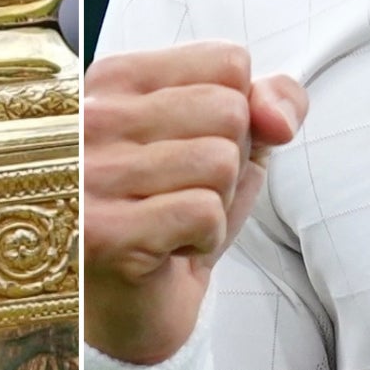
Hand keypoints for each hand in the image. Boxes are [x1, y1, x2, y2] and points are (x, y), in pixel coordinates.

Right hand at [82, 45, 307, 366]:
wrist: (129, 307)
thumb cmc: (174, 212)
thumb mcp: (232, 143)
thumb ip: (268, 104)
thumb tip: (281, 116)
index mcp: (115, 78)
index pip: (227, 61)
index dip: (238, 114)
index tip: (193, 148)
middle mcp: (90, 117)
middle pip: (228, 110)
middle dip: (230, 163)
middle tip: (183, 193)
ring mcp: (88, 174)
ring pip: (220, 161)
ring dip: (217, 204)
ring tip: (175, 221)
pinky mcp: (102, 232)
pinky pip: (204, 212)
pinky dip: (205, 239)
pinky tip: (170, 248)